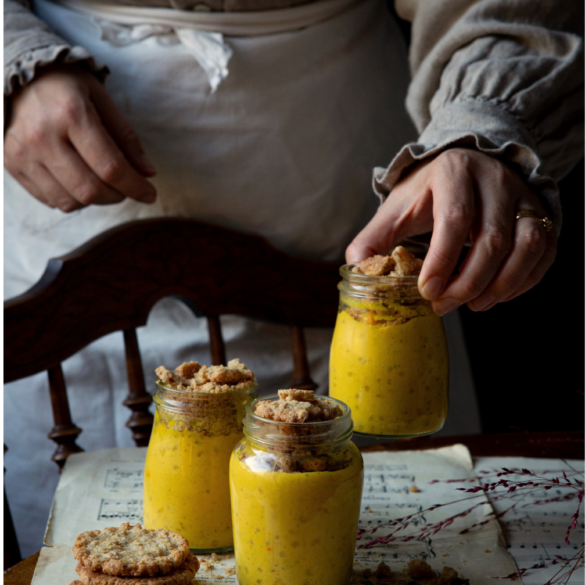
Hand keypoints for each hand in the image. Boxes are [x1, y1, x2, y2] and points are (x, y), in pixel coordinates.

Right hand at [5, 63, 156, 211]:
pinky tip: (79, 182)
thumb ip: (126, 137)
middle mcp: (42, 136)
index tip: (150, 194)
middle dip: (118, 196)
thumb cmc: (65, 86)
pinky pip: (50, 199)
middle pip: (90, 190)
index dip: (135, 187)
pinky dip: (73, 199)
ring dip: (96, 200)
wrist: (14, 73)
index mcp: (70, 114)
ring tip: (103, 184)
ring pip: (70, 201)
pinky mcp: (10, 164)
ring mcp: (22, 152)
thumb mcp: (101, 99)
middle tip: (126, 187)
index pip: (110, 167)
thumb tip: (147, 173)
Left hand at [346, 148, 556, 314]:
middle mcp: (494, 179)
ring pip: (527, 244)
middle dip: (468, 281)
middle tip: (446, 305)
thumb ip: (372, 239)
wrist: (464, 167)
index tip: (427, 291)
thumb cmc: (427, 193)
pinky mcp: (540, 212)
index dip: (442, 260)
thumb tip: (356, 271)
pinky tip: (499, 294)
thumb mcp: (395, 209)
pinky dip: (525, 280)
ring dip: (503, 284)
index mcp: (452, 173)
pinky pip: (545, 250)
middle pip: (492, 238)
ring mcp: (522, 195)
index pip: (453, 219)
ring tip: (475, 304)